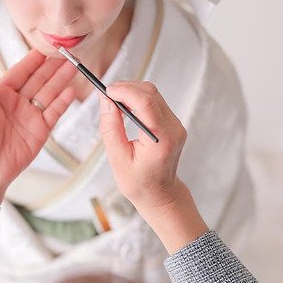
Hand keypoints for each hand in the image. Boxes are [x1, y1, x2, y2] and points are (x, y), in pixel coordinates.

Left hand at [0, 50, 76, 200]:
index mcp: (1, 95)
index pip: (21, 72)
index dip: (33, 60)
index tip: (45, 47)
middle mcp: (18, 103)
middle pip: (39, 81)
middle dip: (52, 67)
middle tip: (66, 54)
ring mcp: (30, 116)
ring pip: (49, 94)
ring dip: (61, 81)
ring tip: (73, 67)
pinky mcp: (40, 130)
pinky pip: (54, 113)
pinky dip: (63, 102)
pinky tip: (71, 90)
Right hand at [98, 81, 186, 211]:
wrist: (160, 194)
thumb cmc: (139, 183)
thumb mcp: (118, 159)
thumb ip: (111, 129)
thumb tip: (106, 101)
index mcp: (161, 141)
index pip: (146, 103)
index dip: (125, 91)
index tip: (107, 91)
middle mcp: (173, 130)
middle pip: (151, 94)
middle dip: (126, 88)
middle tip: (107, 94)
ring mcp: (176, 125)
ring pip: (153, 94)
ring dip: (132, 92)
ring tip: (113, 102)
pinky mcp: (173, 124)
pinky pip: (156, 102)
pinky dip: (138, 99)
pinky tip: (125, 108)